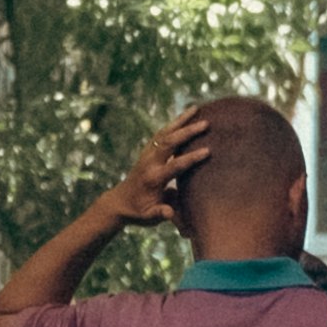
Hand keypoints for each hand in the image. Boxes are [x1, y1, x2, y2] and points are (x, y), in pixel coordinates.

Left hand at [103, 107, 216, 228]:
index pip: (174, 166)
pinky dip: (173, 123)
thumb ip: (160, 214)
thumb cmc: (138, 212)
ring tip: (196, 108)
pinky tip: (185, 115)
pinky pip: (161, 134)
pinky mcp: (147, 151)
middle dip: (187, 132)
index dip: (191, 158)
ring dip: (180, 120)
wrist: (119, 203)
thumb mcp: (148, 217)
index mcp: (153, 179)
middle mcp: (149, 163)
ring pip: (164, 133)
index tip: (208, 151)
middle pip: (169, 143)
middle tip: (206, 123)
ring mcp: (147, 155)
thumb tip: (170, 213)